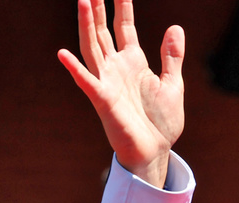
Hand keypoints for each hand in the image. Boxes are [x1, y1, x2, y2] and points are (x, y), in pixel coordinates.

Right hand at [58, 0, 185, 187]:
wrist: (156, 151)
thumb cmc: (162, 122)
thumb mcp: (174, 84)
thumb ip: (172, 57)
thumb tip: (175, 28)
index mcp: (134, 62)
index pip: (124, 27)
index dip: (122, 7)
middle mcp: (117, 68)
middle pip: (102, 32)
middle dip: (97, 10)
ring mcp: (108, 83)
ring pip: (92, 48)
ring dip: (86, 26)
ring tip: (83, 2)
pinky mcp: (103, 101)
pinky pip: (87, 83)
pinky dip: (76, 69)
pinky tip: (63, 54)